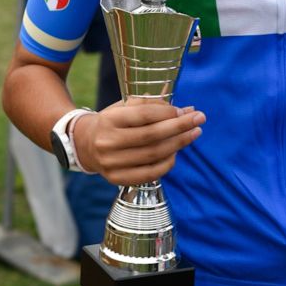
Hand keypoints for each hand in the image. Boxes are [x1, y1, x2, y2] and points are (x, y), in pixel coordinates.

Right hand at [73, 100, 204, 184]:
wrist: (85, 145)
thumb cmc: (113, 122)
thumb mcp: (125, 107)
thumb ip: (153, 106)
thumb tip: (187, 109)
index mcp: (109, 119)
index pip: (144, 115)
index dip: (168, 113)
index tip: (186, 111)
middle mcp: (107, 142)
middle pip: (152, 136)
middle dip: (180, 127)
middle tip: (199, 119)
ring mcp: (111, 163)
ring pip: (153, 155)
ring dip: (178, 144)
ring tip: (193, 134)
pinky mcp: (116, 179)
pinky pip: (149, 173)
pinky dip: (167, 163)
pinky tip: (177, 152)